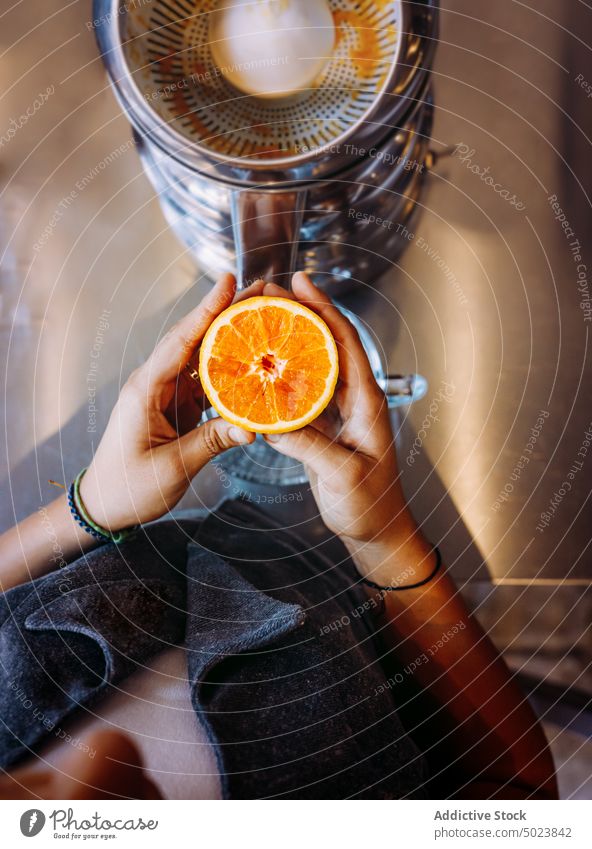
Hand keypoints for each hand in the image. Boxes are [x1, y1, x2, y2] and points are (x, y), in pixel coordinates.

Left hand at [79, 274, 258, 531]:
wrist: (104, 506)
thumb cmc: (129, 487)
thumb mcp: (172, 467)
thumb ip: (211, 442)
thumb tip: (252, 428)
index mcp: (146, 390)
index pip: (179, 342)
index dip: (205, 311)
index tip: (228, 282)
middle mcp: (155, 384)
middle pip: (193, 340)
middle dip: (225, 314)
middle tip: (259, 292)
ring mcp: (165, 395)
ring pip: (201, 359)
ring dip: (230, 341)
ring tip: (263, 320)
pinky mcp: (175, 408)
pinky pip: (204, 383)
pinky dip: (228, 373)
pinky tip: (253, 365)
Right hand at [263, 272, 431, 583]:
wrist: (376, 531)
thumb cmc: (371, 506)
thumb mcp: (343, 475)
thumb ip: (308, 447)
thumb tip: (269, 423)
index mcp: (367, 401)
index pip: (346, 343)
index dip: (324, 309)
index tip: (301, 284)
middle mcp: (353, 399)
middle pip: (326, 346)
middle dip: (299, 316)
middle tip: (269, 295)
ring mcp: (338, 413)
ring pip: (311, 367)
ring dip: (287, 344)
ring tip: (259, 322)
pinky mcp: (323, 429)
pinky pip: (299, 395)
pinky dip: (279, 380)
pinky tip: (258, 371)